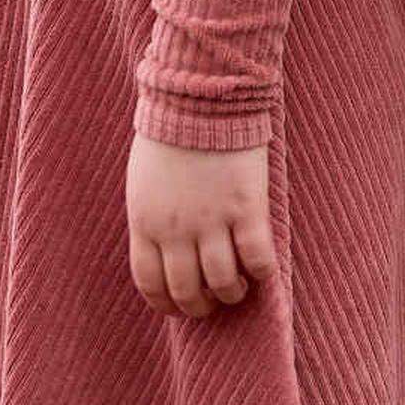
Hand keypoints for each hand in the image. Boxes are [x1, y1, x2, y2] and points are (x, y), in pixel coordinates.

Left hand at [126, 132, 275, 318]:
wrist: (201, 96)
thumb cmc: (170, 134)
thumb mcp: (143, 183)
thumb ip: (152, 220)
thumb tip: (163, 256)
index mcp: (146, 222)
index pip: (151, 284)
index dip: (168, 305)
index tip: (181, 308)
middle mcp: (176, 229)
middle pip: (187, 291)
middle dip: (201, 306)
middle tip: (214, 300)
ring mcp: (212, 219)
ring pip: (223, 282)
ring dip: (232, 292)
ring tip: (238, 285)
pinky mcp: (246, 207)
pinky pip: (257, 258)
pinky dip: (261, 271)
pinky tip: (261, 265)